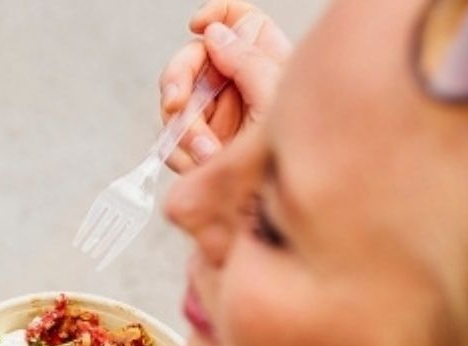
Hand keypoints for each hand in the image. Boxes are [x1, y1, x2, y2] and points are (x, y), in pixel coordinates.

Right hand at [160, 2, 293, 172]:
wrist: (280, 205)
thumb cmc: (294, 153)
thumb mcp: (275, 100)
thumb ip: (248, 63)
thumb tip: (215, 34)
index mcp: (261, 60)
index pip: (235, 20)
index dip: (215, 15)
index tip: (198, 25)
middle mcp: (233, 83)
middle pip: (191, 60)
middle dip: (177, 80)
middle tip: (177, 103)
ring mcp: (214, 114)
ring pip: (175, 104)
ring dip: (183, 129)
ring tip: (208, 152)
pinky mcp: (198, 144)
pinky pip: (172, 140)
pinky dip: (180, 153)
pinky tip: (202, 164)